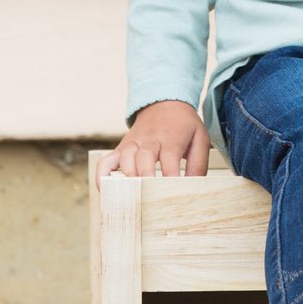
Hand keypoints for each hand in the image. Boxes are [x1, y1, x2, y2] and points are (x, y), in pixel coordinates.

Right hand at [94, 100, 209, 191]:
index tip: (173, 196)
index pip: (170, 159)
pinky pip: (106, 162)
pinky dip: (102, 176)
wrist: (165, 102)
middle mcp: (150, 140)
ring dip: (128, 180)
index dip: (170, 178)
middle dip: (146, 180)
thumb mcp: (200, 138)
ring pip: (125, 160)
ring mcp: (132, 143)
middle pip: (144, 159)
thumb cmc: (183, 125)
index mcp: (171, 138)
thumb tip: (194, 188)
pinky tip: (107, 191)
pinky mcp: (121, 148)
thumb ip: (198, 163)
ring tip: (132, 200)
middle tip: (150, 201)